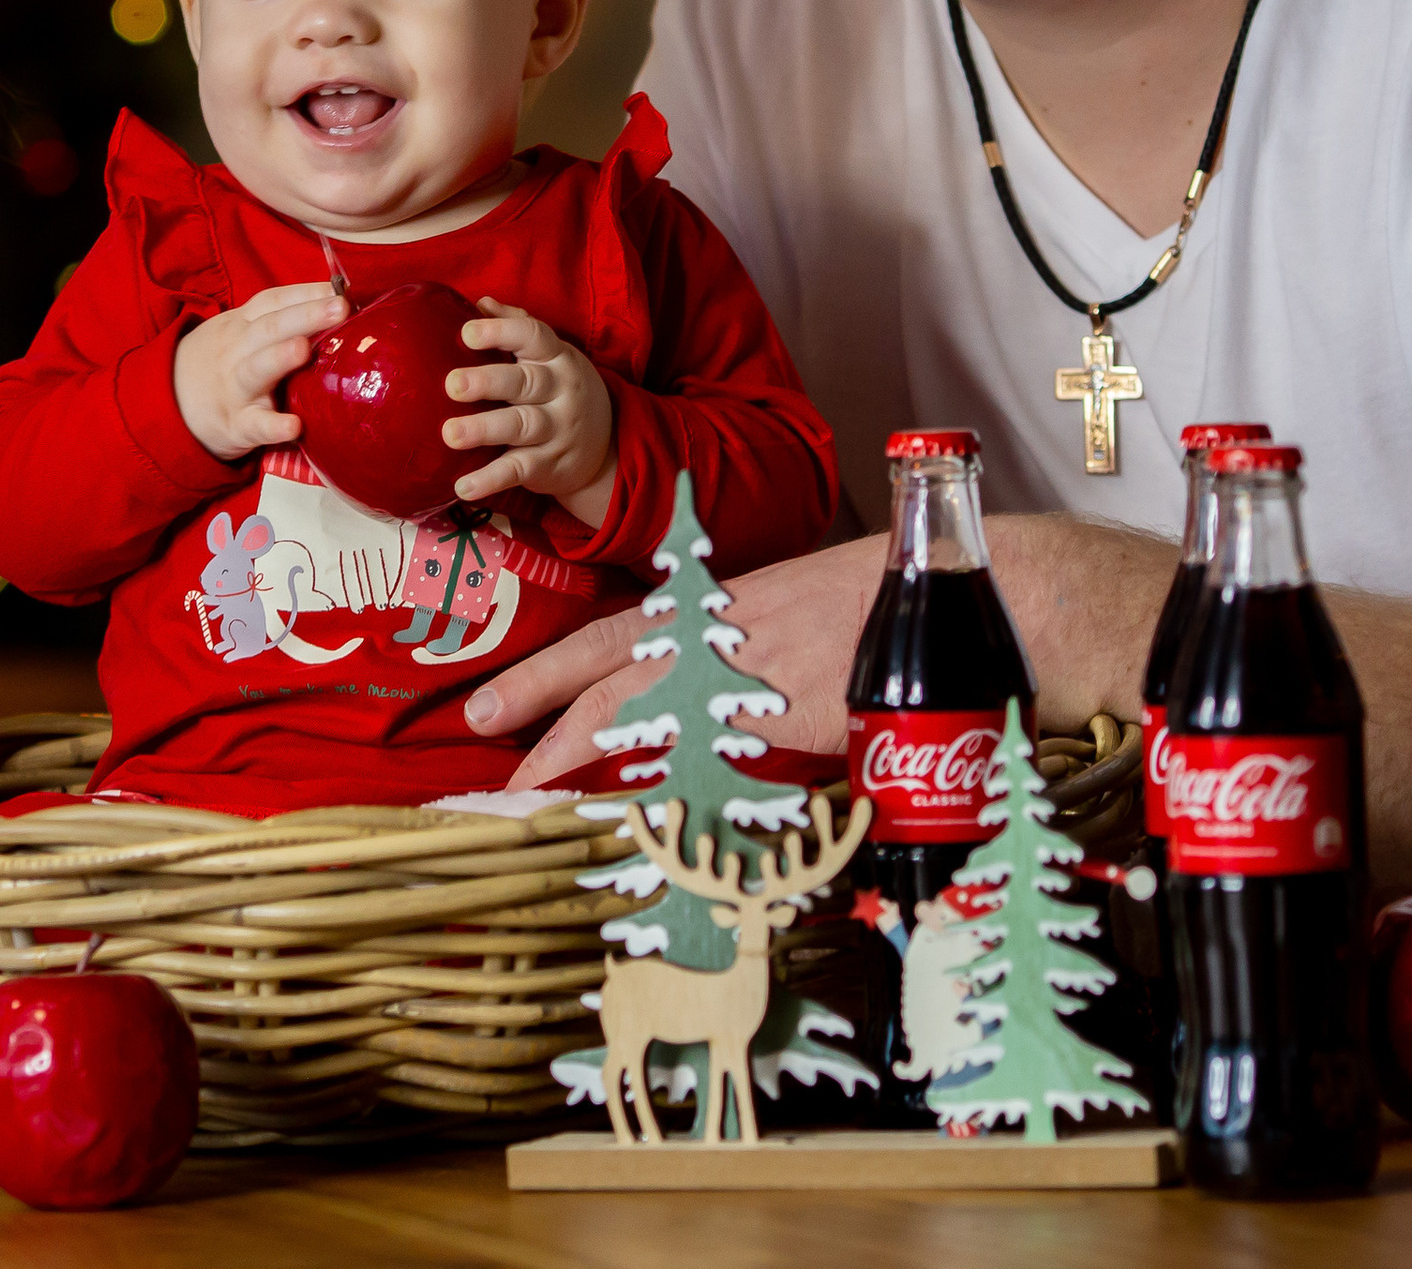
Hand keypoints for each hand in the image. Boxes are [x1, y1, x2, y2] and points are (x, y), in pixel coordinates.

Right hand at [173, 282, 346, 462]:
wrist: (170, 403)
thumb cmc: (222, 362)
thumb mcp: (239, 332)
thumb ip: (278, 319)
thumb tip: (335, 301)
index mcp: (243, 325)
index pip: (273, 301)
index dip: (305, 292)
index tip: (338, 287)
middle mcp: (238, 350)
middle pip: (270, 328)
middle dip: (306, 315)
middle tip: (340, 307)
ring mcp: (235, 388)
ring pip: (256, 369)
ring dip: (280, 357)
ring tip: (304, 349)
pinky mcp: (237, 425)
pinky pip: (256, 425)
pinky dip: (274, 426)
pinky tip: (294, 426)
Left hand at [442, 299, 614, 519]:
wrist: (607, 446)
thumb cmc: (560, 388)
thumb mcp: (550, 354)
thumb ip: (517, 326)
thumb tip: (480, 302)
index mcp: (556, 356)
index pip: (533, 336)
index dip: (501, 332)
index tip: (468, 332)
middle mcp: (560, 391)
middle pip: (525, 383)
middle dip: (488, 382)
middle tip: (452, 384)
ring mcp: (557, 430)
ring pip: (520, 427)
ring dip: (484, 430)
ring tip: (450, 434)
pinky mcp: (549, 466)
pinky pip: (519, 471)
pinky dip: (491, 480)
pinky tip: (462, 485)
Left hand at [464, 540, 887, 785]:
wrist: (933, 592)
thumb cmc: (868, 605)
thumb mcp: (787, 621)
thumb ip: (740, 661)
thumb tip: (715, 710)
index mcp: (712, 610)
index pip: (617, 634)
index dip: (558, 664)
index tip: (504, 695)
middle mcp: (713, 633)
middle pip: (606, 658)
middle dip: (537, 687)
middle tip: (479, 716)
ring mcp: (742, 670)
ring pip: (639, 706)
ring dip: (577, 744)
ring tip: (526, 783)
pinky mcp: (779, 710)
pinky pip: (709, 756)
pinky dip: (666, 790)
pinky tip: (629, 819)